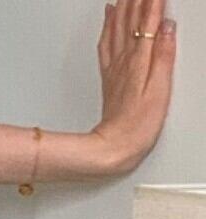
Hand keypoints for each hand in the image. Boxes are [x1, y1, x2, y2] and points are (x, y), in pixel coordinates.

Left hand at [94, 0, 176, 173]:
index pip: (148, 20)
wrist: (113, 147)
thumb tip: (166, 27)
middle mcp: (124, 59)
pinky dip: (109, 24)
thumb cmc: (138, 125)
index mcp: (140, 60)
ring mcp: (115, 67)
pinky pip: (107, 41)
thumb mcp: (160, 89)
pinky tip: (110, 15)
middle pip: (131, 18)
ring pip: (117, 25)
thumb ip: (163, 55)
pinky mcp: (109, 76)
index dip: (155, 0)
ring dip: (124, 4)